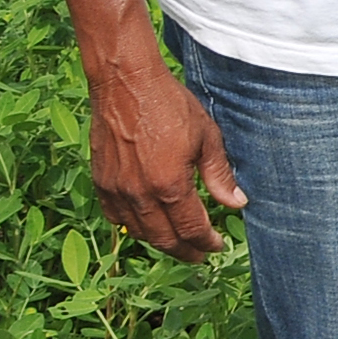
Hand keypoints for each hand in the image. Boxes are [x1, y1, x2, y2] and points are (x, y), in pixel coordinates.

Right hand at [88, 54, 246, 260]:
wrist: (125, 84)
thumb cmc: (170, 105)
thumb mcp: (206, 137)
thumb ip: (219, 175)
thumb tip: (237, 203)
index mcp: (170, 185)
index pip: (191, 229)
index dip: (206, 242)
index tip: (217, 245)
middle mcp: (140, 194)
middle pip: (163, 239)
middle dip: (185, 251)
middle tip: (200, 254)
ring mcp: (116, 190)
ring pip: (138, 232)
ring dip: (159, 241)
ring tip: (177, 242)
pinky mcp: (100, 181)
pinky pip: (115, 216)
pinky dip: (132, 226)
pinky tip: (145, 224)